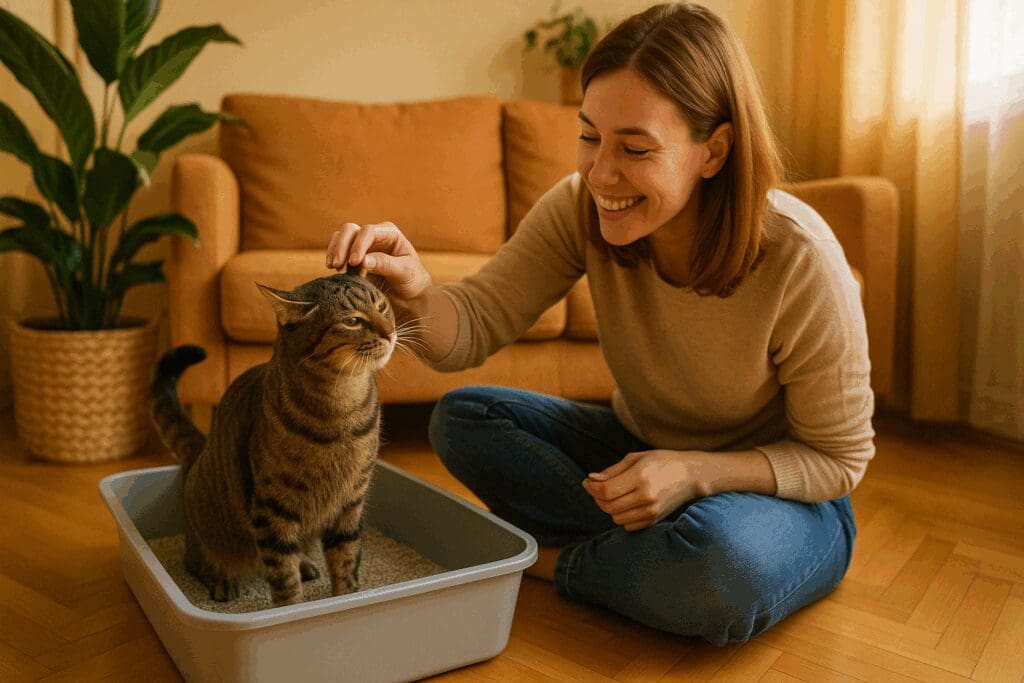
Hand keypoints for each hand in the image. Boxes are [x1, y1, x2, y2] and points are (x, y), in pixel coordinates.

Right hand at [325, 222, 432, 300]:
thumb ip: (385, 264)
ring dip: (334, 250)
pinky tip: (333, 269)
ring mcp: (362, 245)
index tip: (355, 263)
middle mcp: (373, 236)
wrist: (409, 294)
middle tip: (337, 265)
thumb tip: (362, 260)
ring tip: (333, 267)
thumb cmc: (412, 280)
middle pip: (350, 230)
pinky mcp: (353, 257)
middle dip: (341, 246)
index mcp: (389, 233)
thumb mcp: (404, 272)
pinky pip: (338, 250)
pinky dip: (333, 257)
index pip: (368, 232)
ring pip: (341, 237)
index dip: (358, 245)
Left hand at [581, 450, 709, 531]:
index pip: (606, 490)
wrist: (690, 476)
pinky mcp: (654, 520)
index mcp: (640, 477)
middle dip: (597, 497)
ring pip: (615, 518)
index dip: (591, 488)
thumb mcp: (636, 458)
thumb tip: (591, 480)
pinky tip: (626, 504)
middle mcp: (646, 497)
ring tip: (614, 494)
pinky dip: (622, 516)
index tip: (587, 482)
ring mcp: (651, 511)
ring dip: (609, 507)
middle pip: (608, 506)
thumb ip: (612, 471)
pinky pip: (627, 525)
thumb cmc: (661, 462)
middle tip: (598, 487)